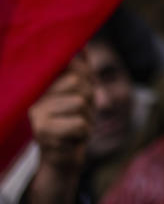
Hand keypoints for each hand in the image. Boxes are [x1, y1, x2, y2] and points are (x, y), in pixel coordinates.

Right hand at [27, 53, 93, 203]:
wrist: (62, 159)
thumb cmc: (73, 121)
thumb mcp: (81, 93)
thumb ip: (82, 68)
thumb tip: (84, 44)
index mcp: (44, 84)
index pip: (73, 66)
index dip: (87, 78)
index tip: (83, 91)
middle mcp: (35, 96)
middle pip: (80, 84)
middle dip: (89, 101)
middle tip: (78, 115)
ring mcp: (36, 113)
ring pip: (81, 103)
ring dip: (87, 118)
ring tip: (75, 126)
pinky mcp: (42, 132)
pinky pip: (80, 124)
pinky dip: (84, 133)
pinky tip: (72, 138)